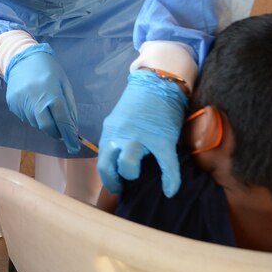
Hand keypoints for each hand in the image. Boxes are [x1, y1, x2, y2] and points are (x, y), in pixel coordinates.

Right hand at [4, 44, 81, 152]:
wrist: (22, 58)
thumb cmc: (48, 70)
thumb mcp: (64, 84)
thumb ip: (69, 106)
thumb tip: (72, 128)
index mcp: (51, 92)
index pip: (62, 119)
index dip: (68, 134)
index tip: (73, 146)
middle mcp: (34, 99)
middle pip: (47, 126)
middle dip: (56, 132)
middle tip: (61, 131)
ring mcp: (21, 102)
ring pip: (36, 123)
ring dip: (44, 122)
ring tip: (45, 108)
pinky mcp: (12, 104)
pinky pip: (26, 117)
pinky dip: (33, 116)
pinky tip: (33, 103)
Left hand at [97, 69, 186, 196]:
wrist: (159, 80)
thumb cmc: (141, 102)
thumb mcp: (121, 119)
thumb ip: (118, 137)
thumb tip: (119, 159)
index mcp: (110, 131)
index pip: (102, 161)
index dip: (107, 177)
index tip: (115, 184)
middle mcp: (120, 135)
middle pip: (107, 166)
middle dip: (114, 181)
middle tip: (122, 187)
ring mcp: (140, 137)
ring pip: (128, 166)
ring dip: (132, 176)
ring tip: (139, 180)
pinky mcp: (162, 139)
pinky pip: (166, 166)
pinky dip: (170, 181)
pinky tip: (170, 191)